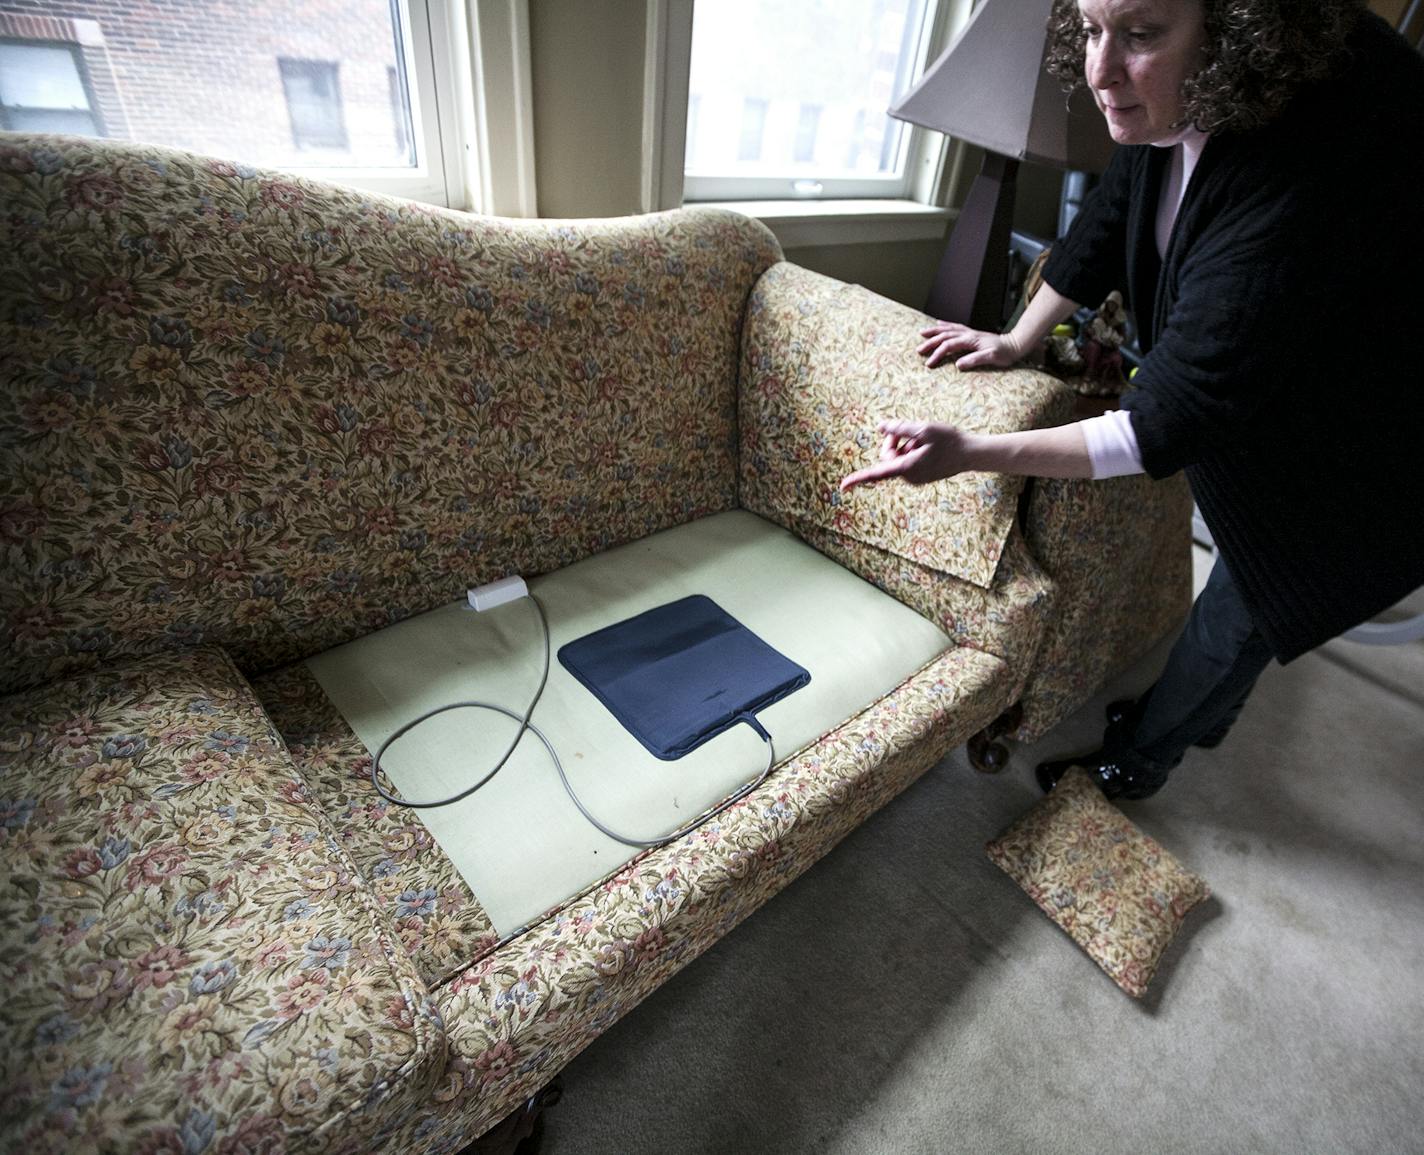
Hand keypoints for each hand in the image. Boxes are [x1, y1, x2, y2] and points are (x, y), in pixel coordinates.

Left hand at [839, 421, 972, 491]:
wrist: (970, 454)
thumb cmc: (949, 440)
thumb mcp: (923, 428)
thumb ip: (899, 428)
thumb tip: (880, 426)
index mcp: (906, 468)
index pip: (877, 473)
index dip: (858, 478)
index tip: (843, 486)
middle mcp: (908, 477)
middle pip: (887, 456)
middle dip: (893, 441)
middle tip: (906, 430)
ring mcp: (914, 478)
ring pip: (897, 457)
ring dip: (905, 444)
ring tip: (923, 439)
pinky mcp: (920, 476)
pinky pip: (906, 461)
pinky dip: (912, 450)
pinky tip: (927, 445)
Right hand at [917, 321, 1021, 369]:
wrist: (1014, 345)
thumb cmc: (1004, 353)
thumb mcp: (991, 358)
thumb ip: (974, 360)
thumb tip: (958, 364)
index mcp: (970, 340)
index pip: (949, 345)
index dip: (937, 354)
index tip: (929, 364)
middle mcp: (968, 334)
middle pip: (944, 335)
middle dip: (930, 342)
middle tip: (918, 350)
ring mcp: (969, 332)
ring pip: (948, 329)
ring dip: (934, 331)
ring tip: (922, 333)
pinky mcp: (971, 333)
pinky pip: (955, 326)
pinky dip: (945, 325)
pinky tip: (938, 323)